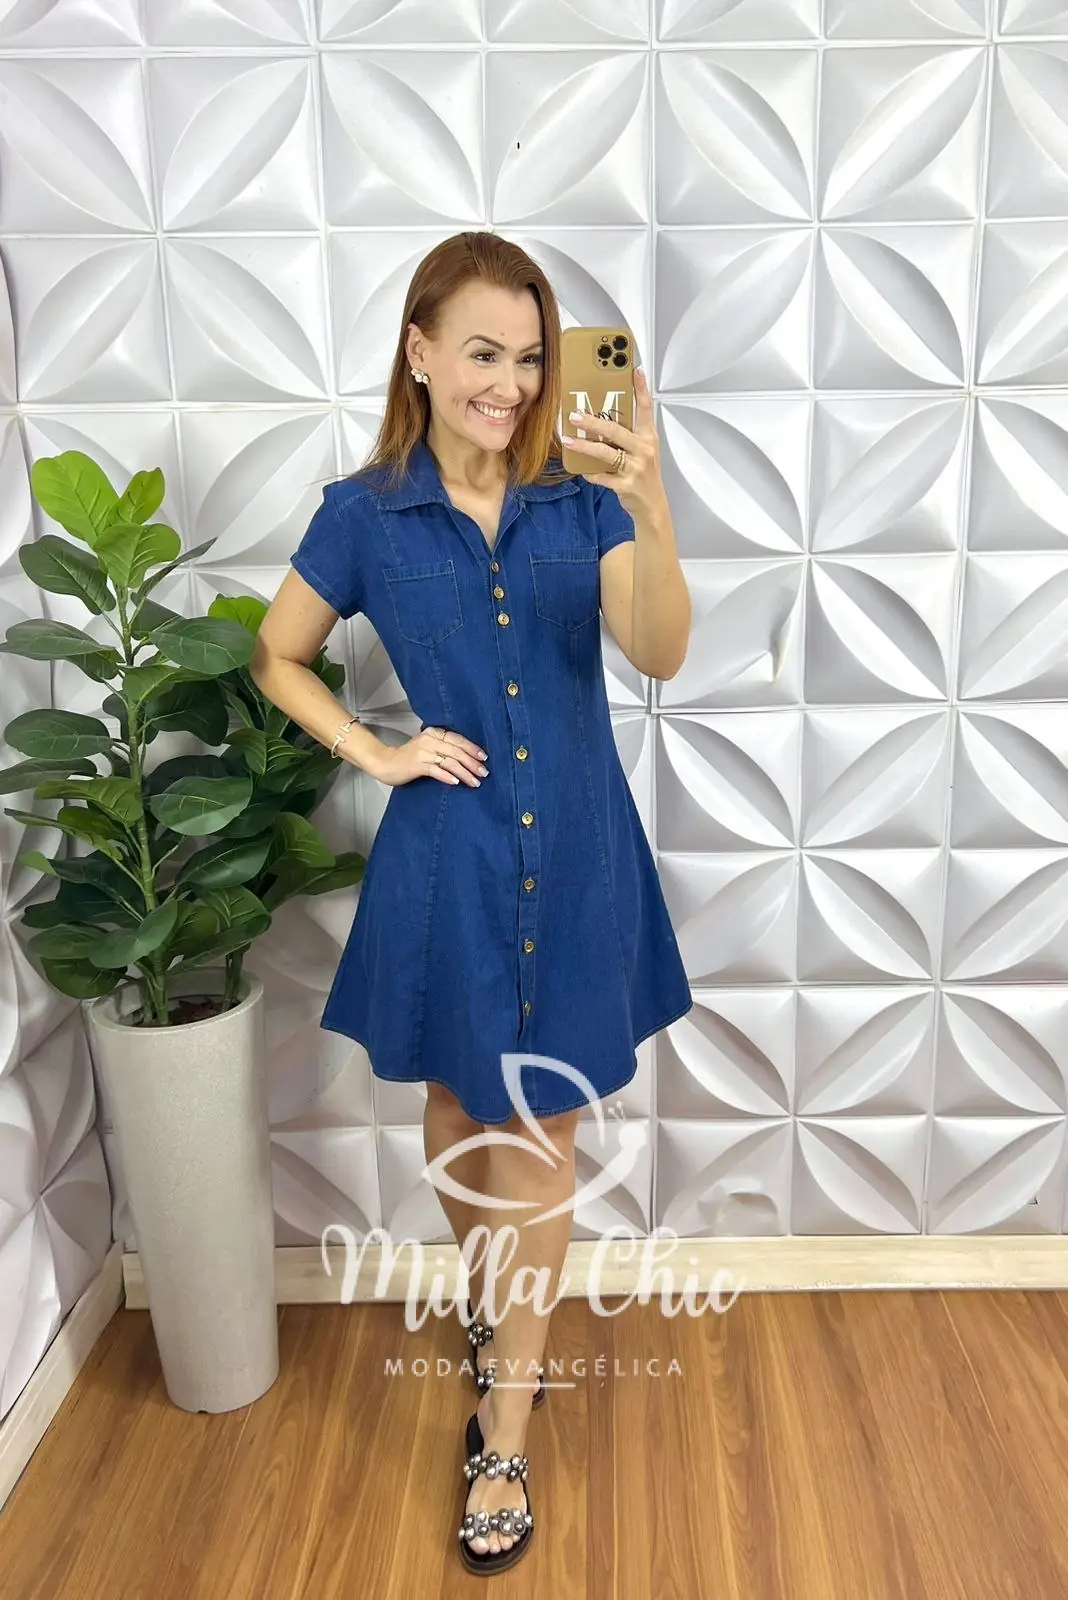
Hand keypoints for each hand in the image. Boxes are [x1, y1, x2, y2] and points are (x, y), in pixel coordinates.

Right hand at [368, 725, 488, 787]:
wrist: (385, 763)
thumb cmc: (408, 757)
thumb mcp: (427, 747)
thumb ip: (443, 748)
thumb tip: (468, 758)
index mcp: (433, 733)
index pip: (458, 739)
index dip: (472, 748)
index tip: (484, 758)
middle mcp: (429, 740)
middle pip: (457, 751)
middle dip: (473, 763)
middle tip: (484, 772)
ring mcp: (423, 752)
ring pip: (450, 762)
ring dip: (465, 773)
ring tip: (475, 782)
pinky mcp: (417, 765)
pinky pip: (437, 770)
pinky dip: (448, 777)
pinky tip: (456, 783)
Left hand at [561, 366, 666, 517]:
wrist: (652, 505)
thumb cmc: (644, 474)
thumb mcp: (642, 451)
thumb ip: (627, 435)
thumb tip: (601, 420)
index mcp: (648, 437)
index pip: (646, 408)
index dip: (640, 388)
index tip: (634, 370)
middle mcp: (644, 449)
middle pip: (616, 430)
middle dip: (592, 421)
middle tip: (574, 414)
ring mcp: (636, 467)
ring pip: (605, 452)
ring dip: (584, 445)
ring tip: (568, 439)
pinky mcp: (626, 485)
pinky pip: (602, 476)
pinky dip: (590, 473)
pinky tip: (582, 470)